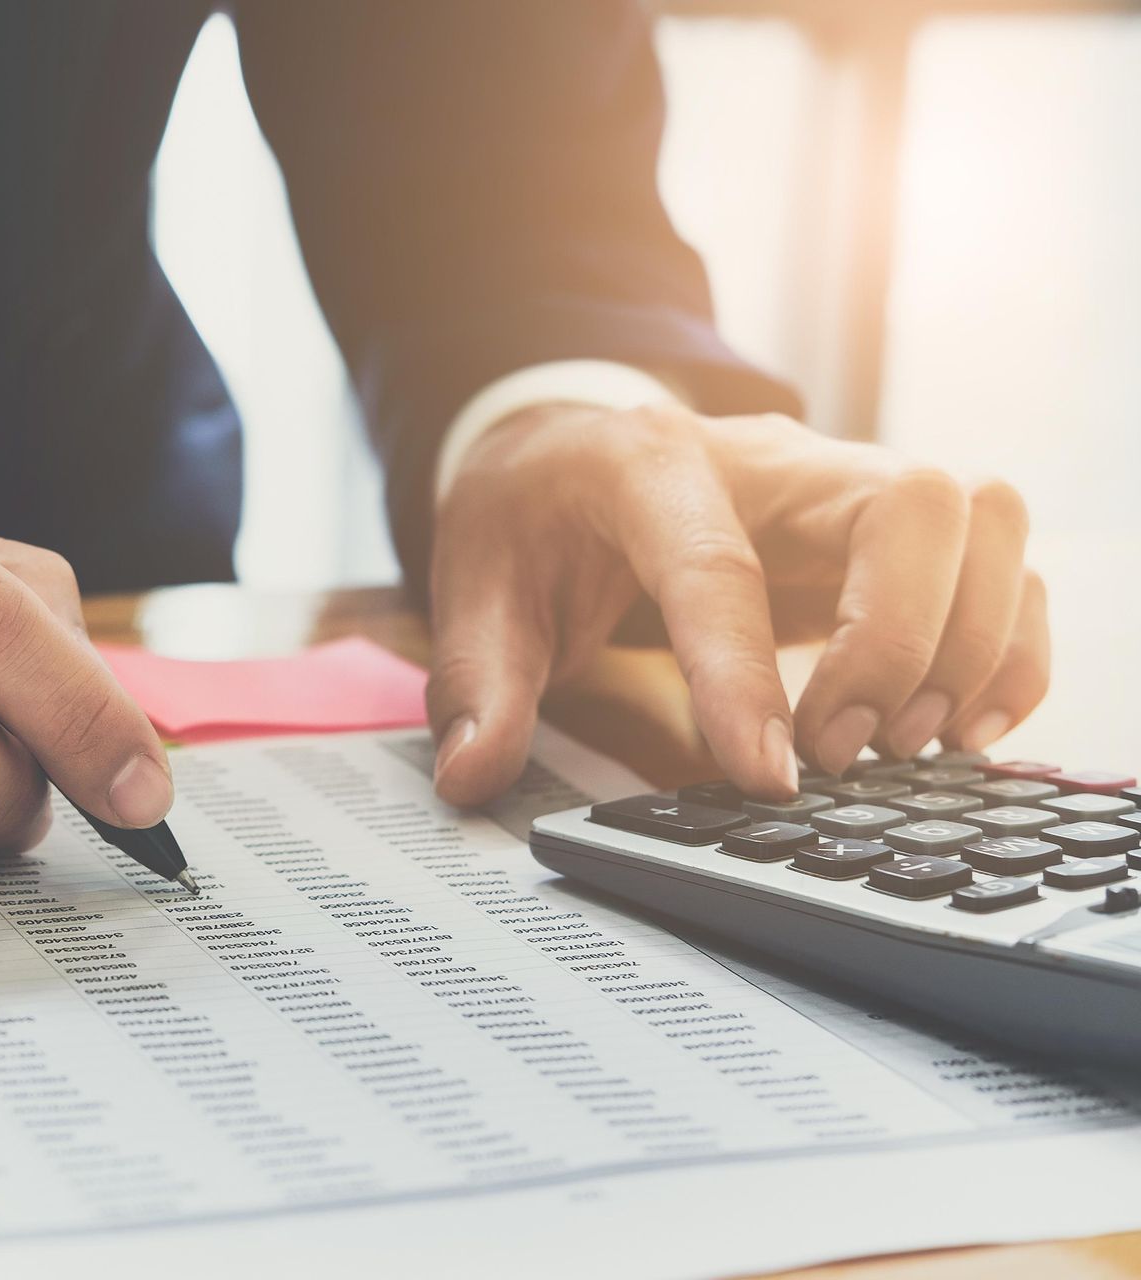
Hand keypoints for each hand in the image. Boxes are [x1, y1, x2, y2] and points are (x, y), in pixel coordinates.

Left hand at [427, 403, 1046, 803]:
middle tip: (841, 753)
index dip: (743, 675)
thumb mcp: (478, 589)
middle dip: (897, 645)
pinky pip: (1003, 565)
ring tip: (904, 748)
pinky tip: (959, 730)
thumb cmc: (530, 516)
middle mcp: (773, 460)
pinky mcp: (890, 533)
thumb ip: (478, 683)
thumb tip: (472, 776)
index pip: (717, 563)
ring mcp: (845, 486)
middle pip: (909, 507)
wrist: (565, 446)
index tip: (765, 778)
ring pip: (981, 521)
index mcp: (649, 465)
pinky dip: (1009, 649)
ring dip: (971, 647)